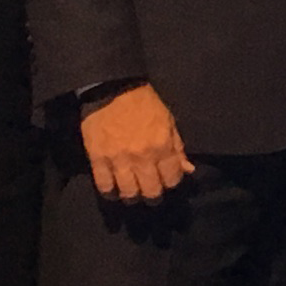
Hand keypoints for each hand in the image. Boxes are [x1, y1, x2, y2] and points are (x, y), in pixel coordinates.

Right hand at [81, 83, 191, 202]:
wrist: (113, 89)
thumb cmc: (144, 104)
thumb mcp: (169, 121)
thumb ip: (178, 148)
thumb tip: (188, 170)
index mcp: (162, 146)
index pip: (172, 179)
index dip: (171, 183)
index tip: (166, 181)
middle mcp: (142, 157)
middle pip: (151, 191)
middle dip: (153, 196)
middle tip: (150, 193)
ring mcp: (119, 159)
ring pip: (128, 192)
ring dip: (132, 196)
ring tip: (132, 193)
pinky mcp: (97, 158)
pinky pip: (103, 184)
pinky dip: (109, 191)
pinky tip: (112, 191)